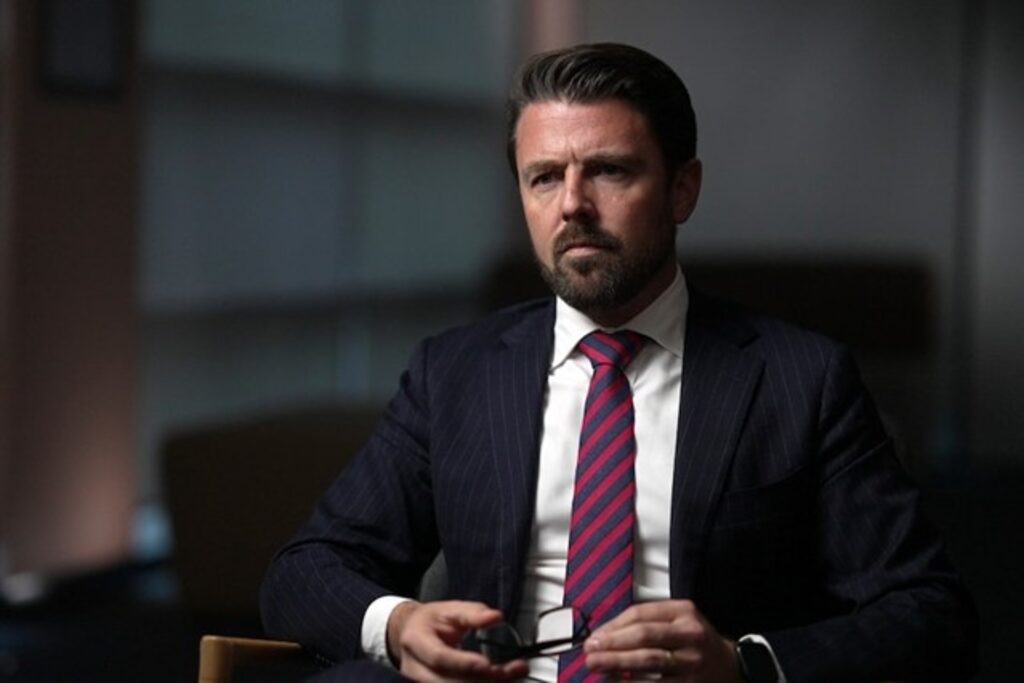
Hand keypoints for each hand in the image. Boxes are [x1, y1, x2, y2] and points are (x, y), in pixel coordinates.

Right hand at [387, 600, 528, 681]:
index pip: (439, 658)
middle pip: (449, 682)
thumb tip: (495, 617)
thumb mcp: (449, 609)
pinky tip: (498, 679)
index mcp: (416, 641)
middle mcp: (415, 668)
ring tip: (511, 673)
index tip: (488, 663)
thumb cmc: (429, 621)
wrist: (409, 633)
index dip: (464, 663)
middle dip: (482, 679)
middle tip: (511, 670)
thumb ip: (473, 613)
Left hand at [583, 600, 741, 681]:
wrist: (734, 667)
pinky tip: (619, 682)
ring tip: (597, 666)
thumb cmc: (699, 642)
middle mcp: (690, 635)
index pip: (641, 614)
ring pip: (649, 661)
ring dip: (618, 664)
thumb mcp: (680, 620)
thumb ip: (650, 621)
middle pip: (643, 637)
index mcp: (683, 612)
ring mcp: (692, 662)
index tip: (596, 636)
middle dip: (612, 644)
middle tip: (590, 651)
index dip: (614, 626)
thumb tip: (609, 632)